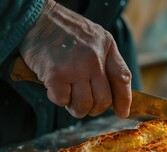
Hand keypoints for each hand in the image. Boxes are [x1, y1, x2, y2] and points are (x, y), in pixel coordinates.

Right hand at [19, 0, 131, 117]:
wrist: (38, 20)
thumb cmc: (69, 32)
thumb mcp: (99, 39)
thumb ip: (113, 63)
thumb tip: (121, 101)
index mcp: (106, 49)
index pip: (122, 79)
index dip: (124, 101)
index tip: (122, 113)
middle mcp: (93, 60)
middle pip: (104, 100)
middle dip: (95, 108)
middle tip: (86, 103)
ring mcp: (75, 68)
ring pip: (84, 105)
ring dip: (77, 108)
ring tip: (71, 96)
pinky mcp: (55, 75)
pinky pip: (63, 101)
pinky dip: (60, 100)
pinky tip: (57, 88)